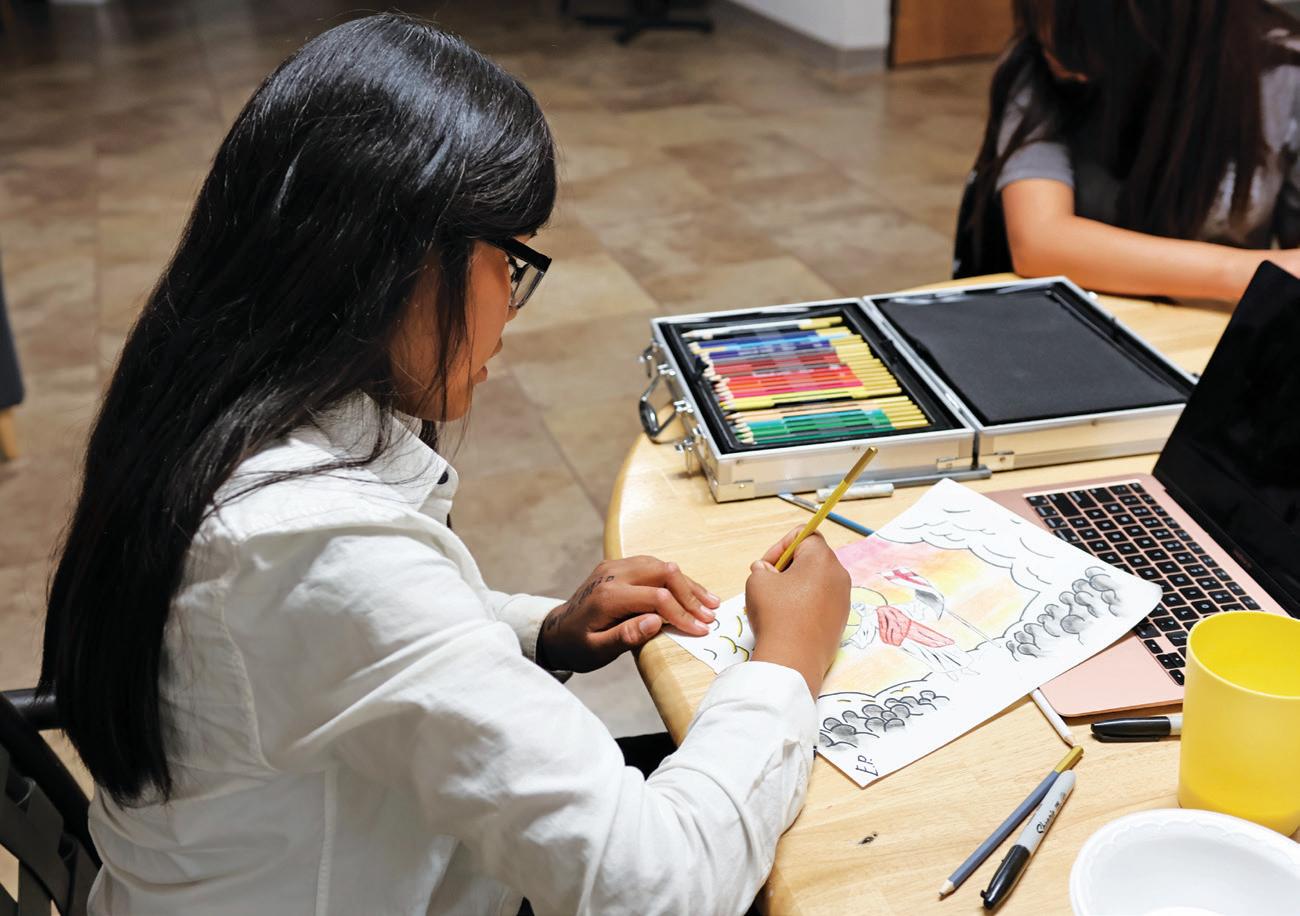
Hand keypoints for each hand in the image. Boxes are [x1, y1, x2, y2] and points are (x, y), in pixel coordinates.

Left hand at [537, 556, 720, 672]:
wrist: (557, 630)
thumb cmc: (577, 646)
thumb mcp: (597, 651)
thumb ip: (626, 636)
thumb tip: (657, 622)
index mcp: (608, 596)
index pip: (657, 598)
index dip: (682, 614)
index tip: (701, 631)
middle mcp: (613, 574)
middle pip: (663, 573)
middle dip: (690, 596)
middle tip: (710, 616)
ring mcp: (616, 566)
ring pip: (661, 566)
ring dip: (687, 584)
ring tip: (709, 603)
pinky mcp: (619, 566)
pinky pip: (653, 565)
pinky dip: (674, 578)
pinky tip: (689, 591)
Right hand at [745, 527, 850, 696]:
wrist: (793, 660)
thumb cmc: (776, 615)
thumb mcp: (757, 581)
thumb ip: (762, 568)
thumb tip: (766, 571)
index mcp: (822, 558)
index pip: (804, 535)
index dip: (781, 546)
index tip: (766, 566)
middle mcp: (839, 575)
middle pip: (812, 558)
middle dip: (788, 566)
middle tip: (769, 582)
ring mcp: (843, 599)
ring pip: (817, 581)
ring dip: (797, 585)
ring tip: (777, 603)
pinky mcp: (841, 620)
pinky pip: (822, 601)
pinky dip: (806, 604)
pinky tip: (789, 619)